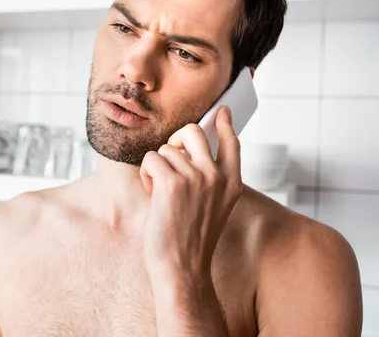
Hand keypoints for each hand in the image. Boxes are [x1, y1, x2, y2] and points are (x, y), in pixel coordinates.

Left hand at [140, 106, 243, 280]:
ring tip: (161, 193)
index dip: (224, 123)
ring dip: (157, 167)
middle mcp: (217, 176)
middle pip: (193, 131)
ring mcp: (197, 177)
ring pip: (166, 149)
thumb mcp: (214, 207)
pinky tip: (152, 194)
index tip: (221, 111)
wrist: (183, 267)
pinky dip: (146, 174)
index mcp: (232, 183)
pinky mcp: (172, 183)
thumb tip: (189, 152)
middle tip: (170, 157)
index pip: (231, 142)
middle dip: (175, 139)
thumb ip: (211, 180)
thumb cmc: (191, 240)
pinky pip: (151, 159)